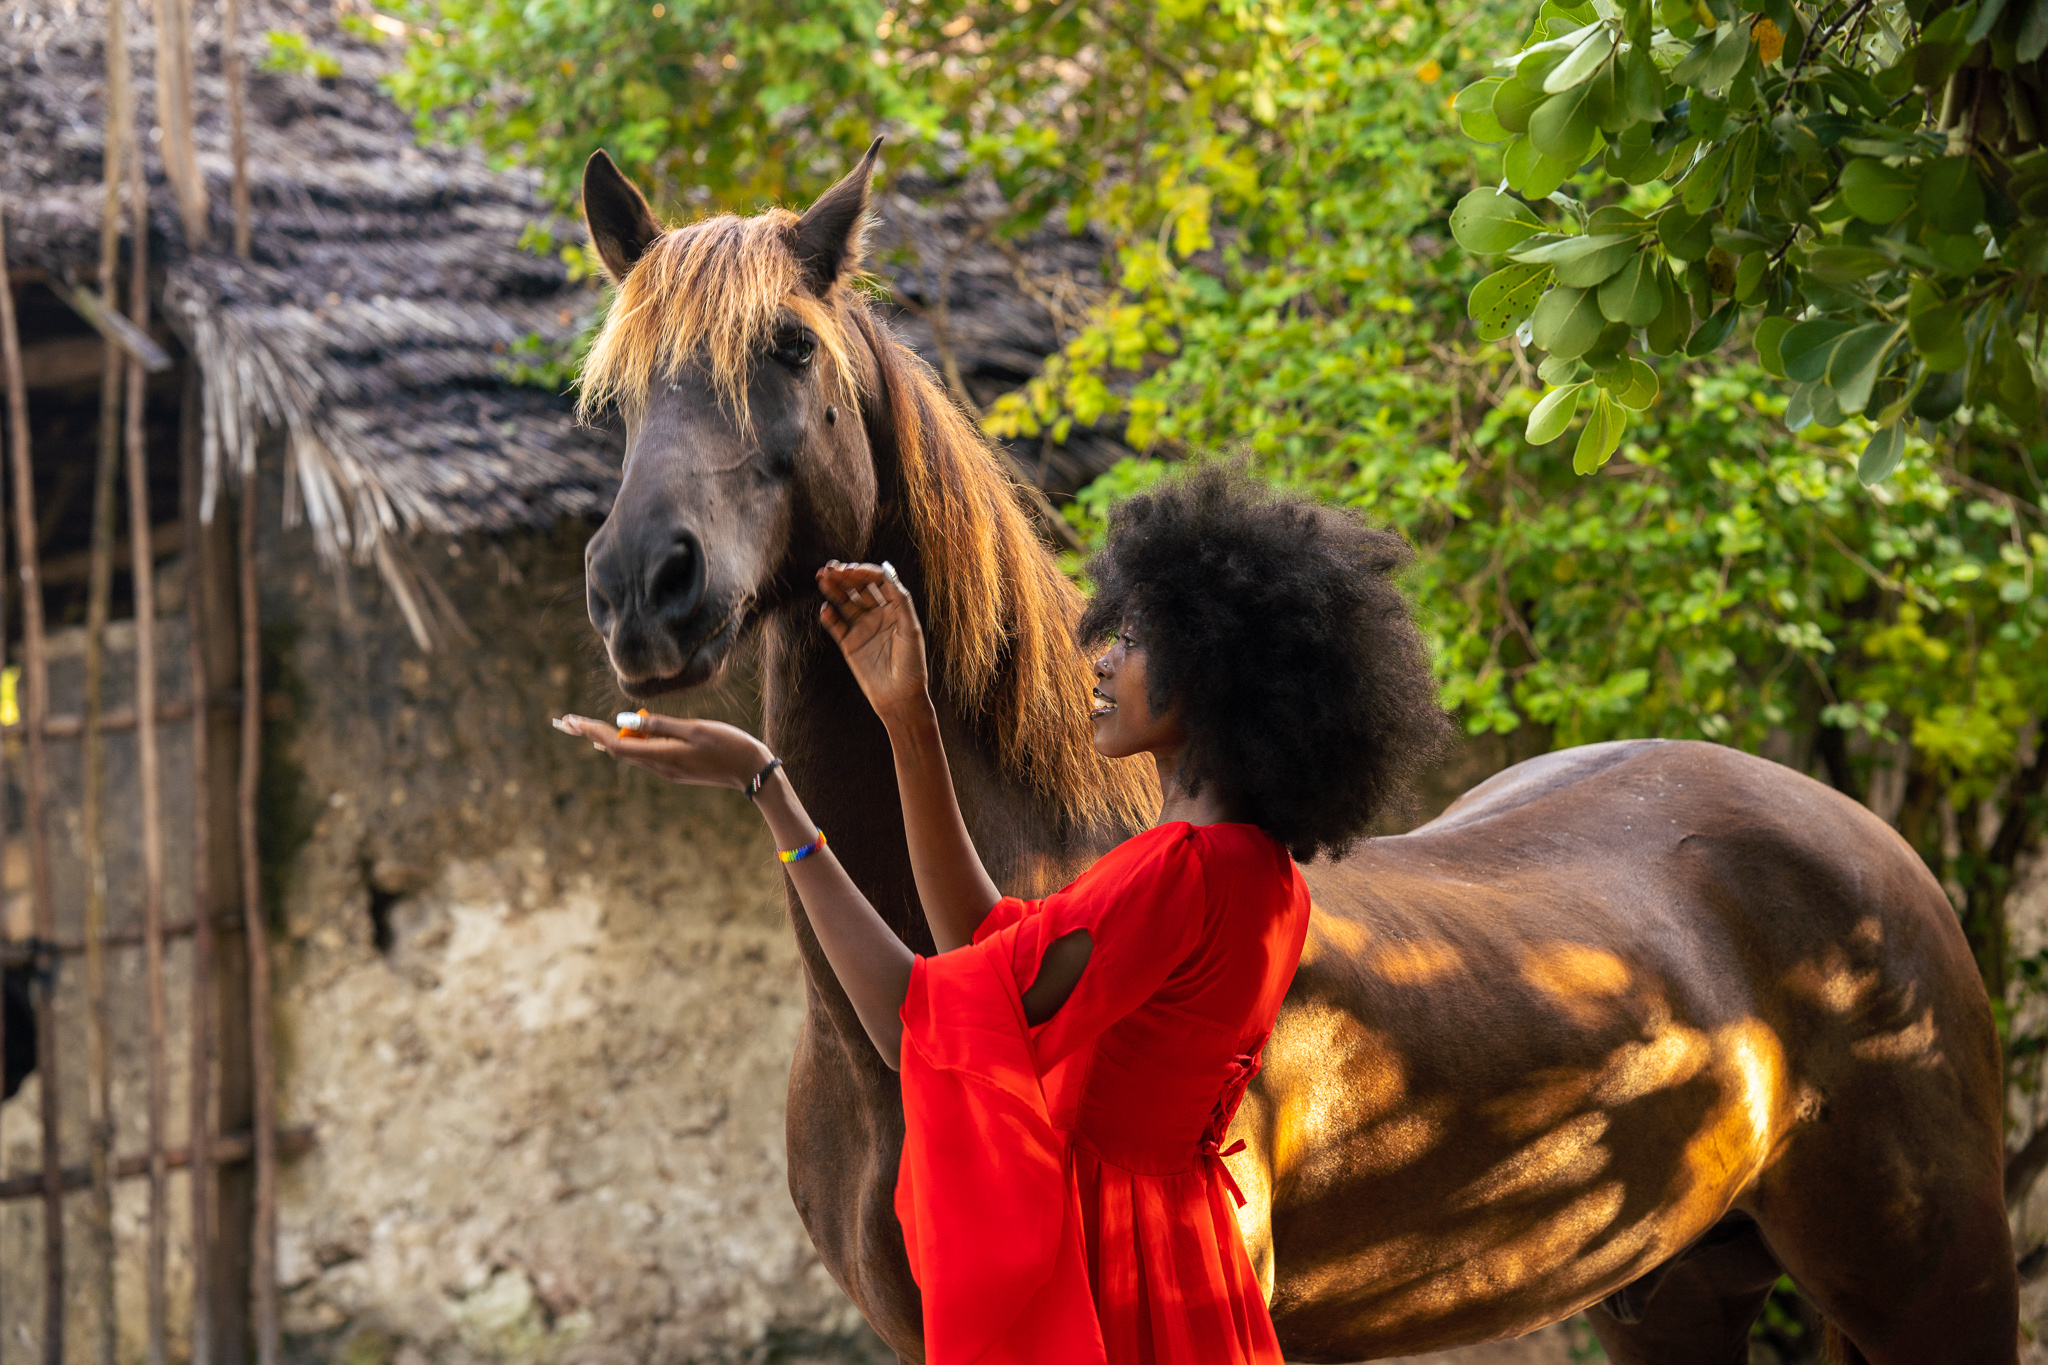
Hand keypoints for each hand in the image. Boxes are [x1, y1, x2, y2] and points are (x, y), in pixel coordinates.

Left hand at [552, 712, 771, 788]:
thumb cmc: (729, 744)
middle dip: (590, 734)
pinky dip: (629, 743)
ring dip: (607, 739)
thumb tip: (623, 721)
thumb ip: (659, 724)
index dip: (592, 732)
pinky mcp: (676, 768)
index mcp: (663, 756)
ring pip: (629, 754)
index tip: (571, 720)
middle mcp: (660, 767)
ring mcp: (668, 770)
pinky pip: (644, 755)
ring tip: (584, 726)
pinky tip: (623, 734)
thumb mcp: (694, 728)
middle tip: (565, 722)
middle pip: (616, 751)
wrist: (753, 771)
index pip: (617, 745)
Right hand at [817, 560, 930, 724]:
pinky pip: (836, 625)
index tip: (850, 570)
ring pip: (845, 602)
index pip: (877, 581)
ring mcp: (863, 628)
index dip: (863, 572)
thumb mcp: (909, 628)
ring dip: (833, 589)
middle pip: (858, 588)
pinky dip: (830, 616)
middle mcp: (878, 614)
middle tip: (830, 568)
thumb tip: (886, 569)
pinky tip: (826, 608)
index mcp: (895, 608)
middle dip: (845, 576)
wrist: (899, 697)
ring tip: (822, 578)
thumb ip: (899, 598)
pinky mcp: (849, 643)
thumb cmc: (911, 663)